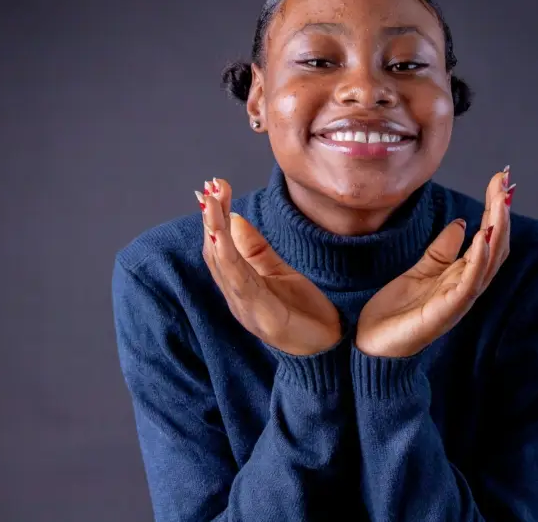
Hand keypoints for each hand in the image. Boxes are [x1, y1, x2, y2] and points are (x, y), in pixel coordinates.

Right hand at [198, 178, 342, 355]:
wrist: (328, 349)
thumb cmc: (303, 313)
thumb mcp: (279, 272)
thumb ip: (256, 249)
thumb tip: (235, 218)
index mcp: (239, 286)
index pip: (219, 246)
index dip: (212, 218)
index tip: (212, 188)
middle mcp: (236, 297)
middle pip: (215, 252)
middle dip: (211, 218)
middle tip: (209, 187)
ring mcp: (246, 307)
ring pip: (223, 264)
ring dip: (214, 232)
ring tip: (210, 204)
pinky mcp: (262, 316)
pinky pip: (241, 282)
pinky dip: (228, 258)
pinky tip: (221, 238)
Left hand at [355, 167, 513, 357]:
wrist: (370, 344)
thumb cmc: (395, 312)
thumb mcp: (419, 270)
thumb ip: (441, 250)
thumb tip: (461, 222)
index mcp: (461, 277)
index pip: (488, 239)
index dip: (496, 210)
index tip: (501, 180)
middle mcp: (466, 288)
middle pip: (495, 247)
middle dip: (502, 213)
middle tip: (506, 182)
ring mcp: (458, 301)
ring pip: (488, 262)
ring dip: (497, 231)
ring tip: (501, 203)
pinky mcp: (445, 312)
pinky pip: (468, 284)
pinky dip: (479, 261)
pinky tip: (483, 239)